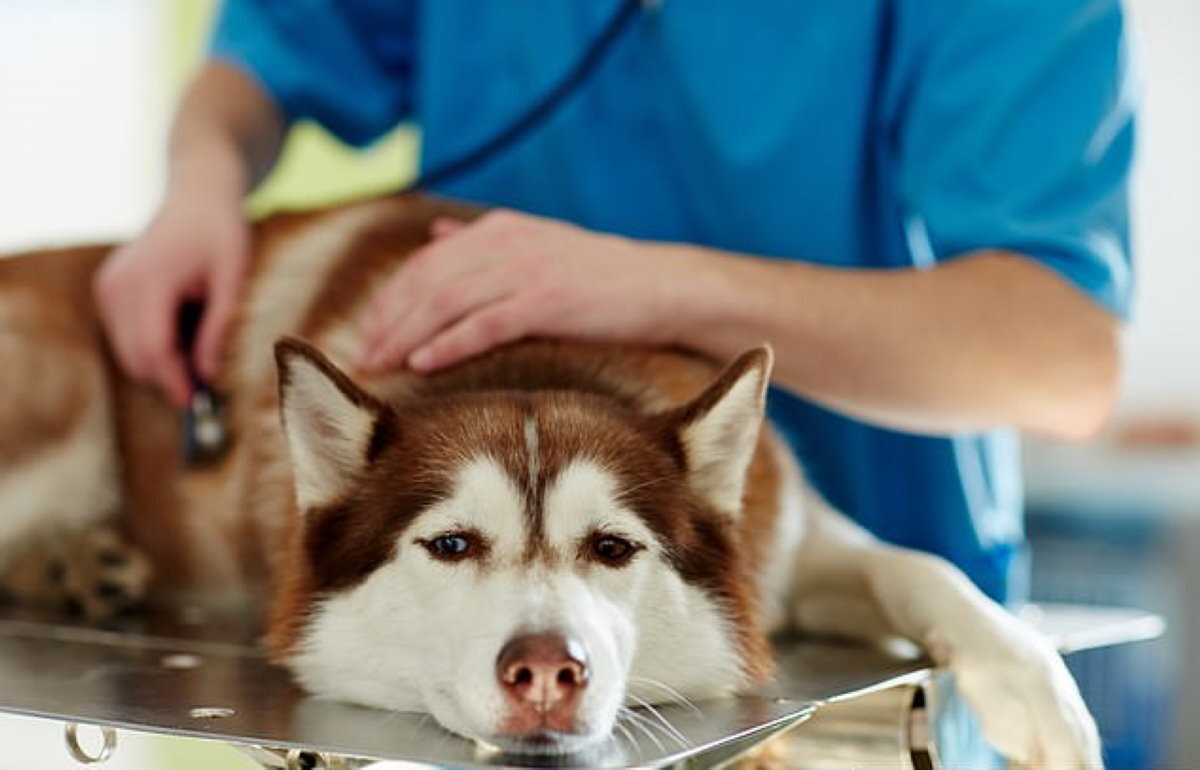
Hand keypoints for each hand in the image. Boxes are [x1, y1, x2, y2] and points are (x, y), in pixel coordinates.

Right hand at [94, 192, 247, 406]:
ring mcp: (109, 285)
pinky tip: (181, 326)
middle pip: (136, 354)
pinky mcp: (108, 288)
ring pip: (127, 349)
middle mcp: (120, 283)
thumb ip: (220, 327)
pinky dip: (150, 343)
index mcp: (151, 279)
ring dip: (160, 360)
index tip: (195, 402)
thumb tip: (209, 375)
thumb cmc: (222, 233)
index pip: (154, 347)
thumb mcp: (233, 279)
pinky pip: (124, 333)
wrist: (196, 196)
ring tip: (199, 344)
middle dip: (168, 376)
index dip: (174, 380)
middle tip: (205, 387)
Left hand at [357, 209, 694, 372]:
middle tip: (363, 358)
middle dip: (388, 320)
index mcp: (500, 229)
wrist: (661, 287)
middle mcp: (506, 243)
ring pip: (446, 301)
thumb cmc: (599, 278)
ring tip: (381, 364)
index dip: (391, 298)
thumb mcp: (537, 244)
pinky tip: (423, 364)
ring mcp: (526, 270)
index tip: (366, 333)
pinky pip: (484, 324)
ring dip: (406, 334)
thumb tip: (437, 232)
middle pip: (427, 281)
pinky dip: (448, 343)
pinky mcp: (547, 301)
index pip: (426, 261)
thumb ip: (483, 241)